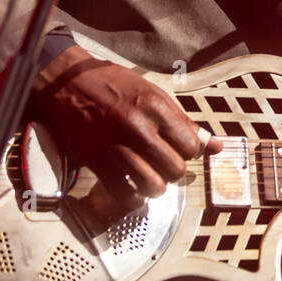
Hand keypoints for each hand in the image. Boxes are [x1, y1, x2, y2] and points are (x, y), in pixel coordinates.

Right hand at [28, 45, 221, 199]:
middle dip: (172, 170)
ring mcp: (115, 146)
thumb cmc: (111, 85)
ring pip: (154, 186)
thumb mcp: (152, 93)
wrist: (64, 82)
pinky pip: (125, 196)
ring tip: (147, 176)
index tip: (175, 147)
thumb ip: (183, 122)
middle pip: (175, 169)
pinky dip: (131, 198)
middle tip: (160, 162)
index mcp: (155, 105)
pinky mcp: (95, 162)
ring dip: (154, 186)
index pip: (191, 145)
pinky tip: (129, 186)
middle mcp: (137, 126)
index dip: (187, 151)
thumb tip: (217, 146)